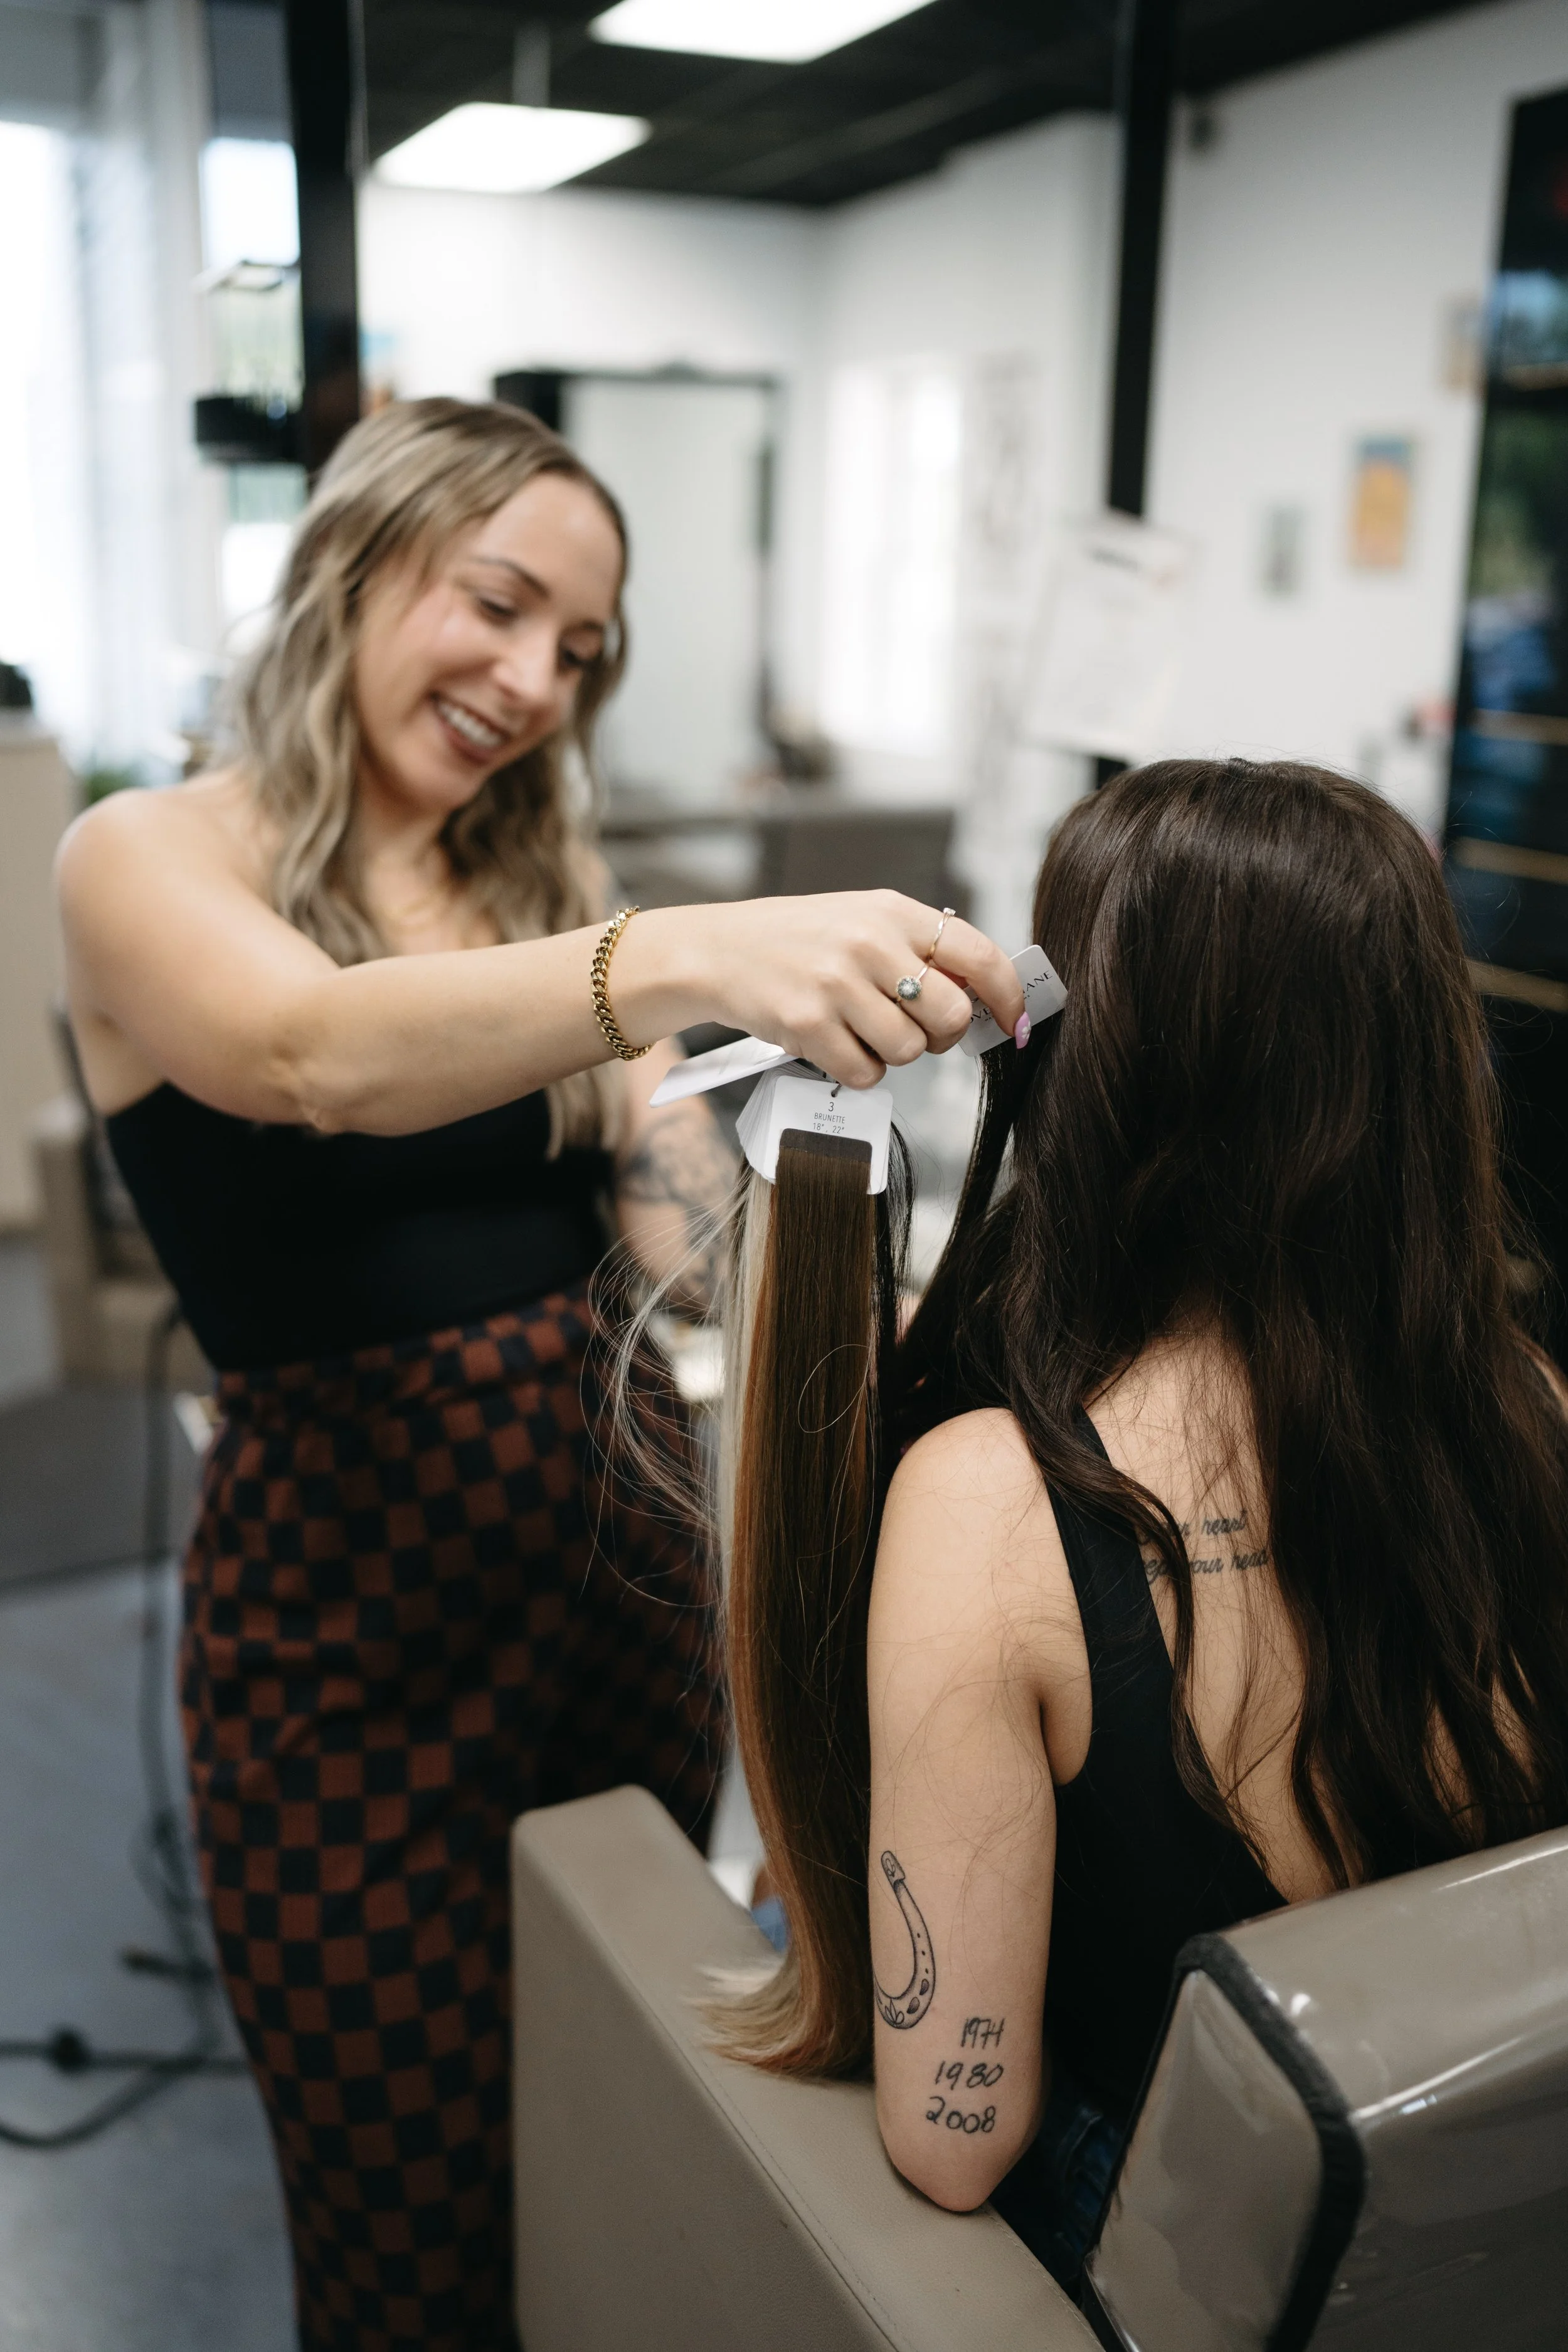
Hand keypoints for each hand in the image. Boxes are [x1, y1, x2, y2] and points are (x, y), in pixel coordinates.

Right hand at [676, 891, 1026, 1089]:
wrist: (719, 951)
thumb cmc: (799, 940)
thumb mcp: (864, 920)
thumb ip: (920, 948)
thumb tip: (984, 992)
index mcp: (892, 912)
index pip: (979, 954)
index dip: (1008, 996)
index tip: (1015, 1021)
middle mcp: (868, 943)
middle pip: (951, 1014)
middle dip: (943, 1035)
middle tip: (918, 1031)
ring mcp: (836, 985)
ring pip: (909, 1050)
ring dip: (893, 1054)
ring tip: (861, 1031)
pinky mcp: (807, 1025)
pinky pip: (865, 1073)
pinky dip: (857, 1070)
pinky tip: (835, 1044)